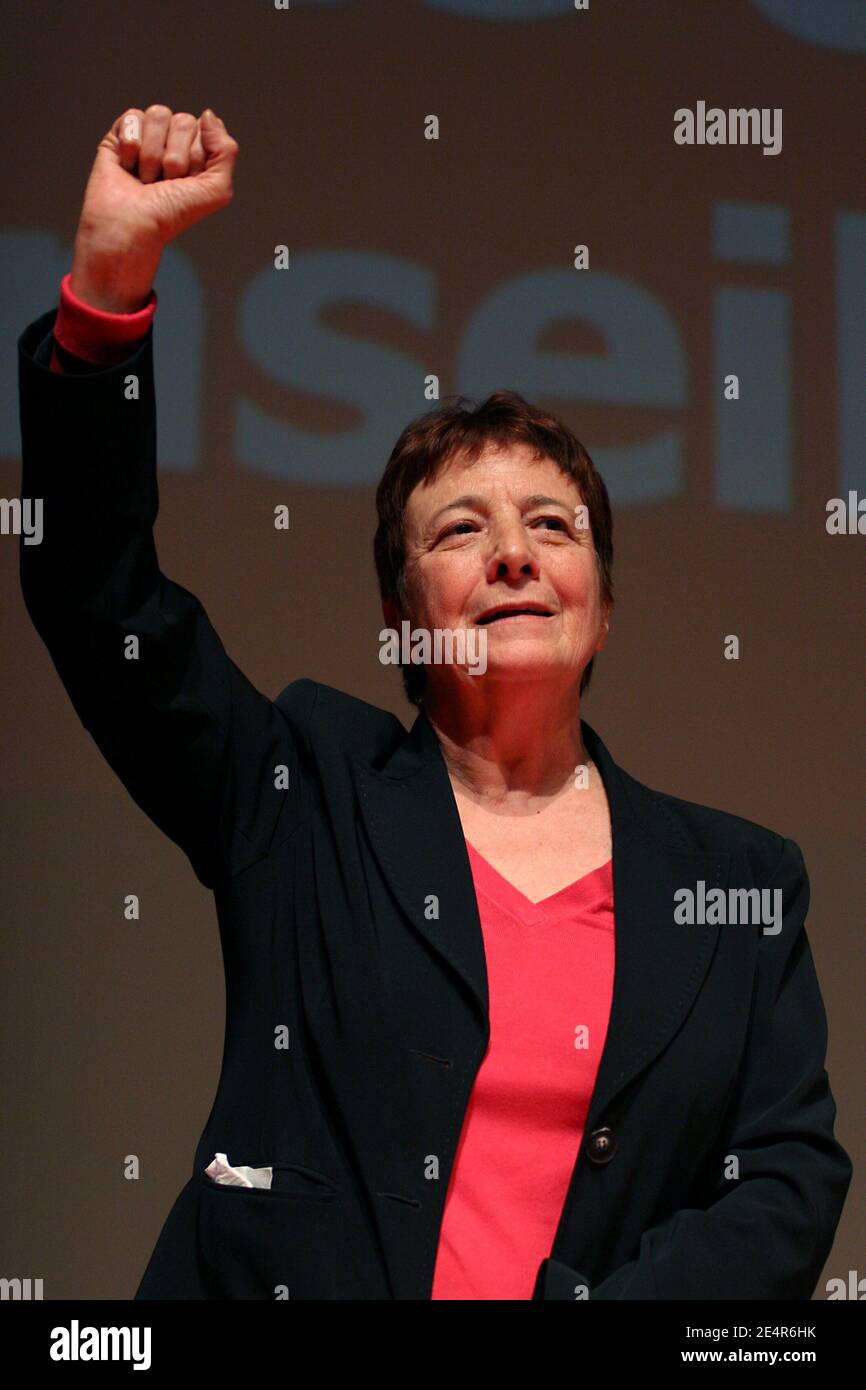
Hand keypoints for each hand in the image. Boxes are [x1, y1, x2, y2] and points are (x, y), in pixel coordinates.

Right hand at [70, 105, 238, 311]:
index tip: (185, 184)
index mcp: (198, 153)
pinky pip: (133, 116)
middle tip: (164, 184)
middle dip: (175, 158)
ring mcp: (147, 136)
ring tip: (145, 179)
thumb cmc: (172, 213)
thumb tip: (207, 113)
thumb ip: (226, 151)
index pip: (205, 130)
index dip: (196, 159)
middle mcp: (174, 142)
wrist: (132, 226)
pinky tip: (127, 166)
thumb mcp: (217, 190)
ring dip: (152, 154)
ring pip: (158, 115)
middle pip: (183, 121)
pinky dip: (131, 144)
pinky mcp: (120, 134)